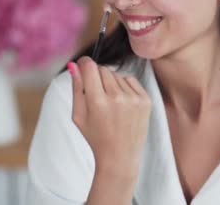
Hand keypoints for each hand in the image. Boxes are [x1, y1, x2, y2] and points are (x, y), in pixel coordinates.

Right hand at [67, 56, 151, 176]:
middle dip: (96, 76)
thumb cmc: (95, 137)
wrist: (120, 157)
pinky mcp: (146, 100)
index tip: (82, 66)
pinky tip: (121, 103)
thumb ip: (76, 88)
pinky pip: (130, 79)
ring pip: (116, 74)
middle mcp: (117, 98)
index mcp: (97, 102)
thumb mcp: (78, 115)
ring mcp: (133, 99)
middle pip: (103, 69)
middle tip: (96, 93)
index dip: (83, 63)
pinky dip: (124, 86)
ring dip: (111, 83)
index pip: (89, 66)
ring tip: (109, 103)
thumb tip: (73, 64)